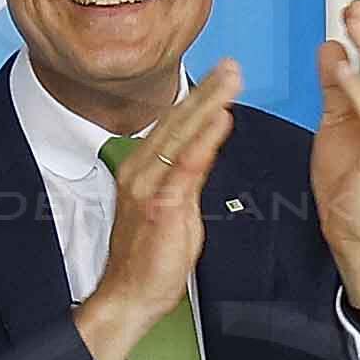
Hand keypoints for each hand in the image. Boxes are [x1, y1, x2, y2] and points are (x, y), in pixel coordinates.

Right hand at [76, 64, 240, 359]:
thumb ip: (186, 179)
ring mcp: (148, 185)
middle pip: (177, 120)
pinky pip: (187, 163)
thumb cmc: (148, 260)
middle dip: (207, 89)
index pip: (172, 125)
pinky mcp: (162, 203)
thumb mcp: (173, 210)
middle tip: (231, 64)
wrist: (128, 296)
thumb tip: (202, 155)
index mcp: (141, 170)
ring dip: (209, 102)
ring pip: (182, 133)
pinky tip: (221, 116)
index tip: (219, 76)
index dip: (197, 97)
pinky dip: (206, 137)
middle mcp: (140, 170)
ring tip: (231, 78)